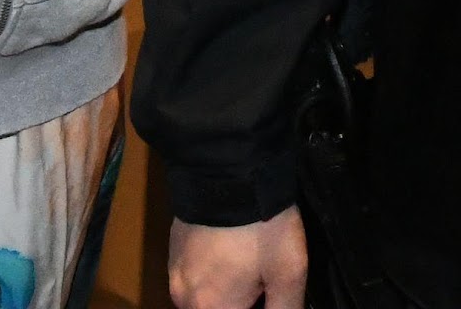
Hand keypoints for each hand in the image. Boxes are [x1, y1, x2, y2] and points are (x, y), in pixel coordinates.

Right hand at [167, 207, 306, 308]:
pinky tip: (231, 253)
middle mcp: (185, 298)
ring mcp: (174, 272)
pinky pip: (194, 278)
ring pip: (205, 299)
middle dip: (241, 302)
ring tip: (248, 267)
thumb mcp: (288, 274)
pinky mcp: (172, 249)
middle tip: (262, 282)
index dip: (256, 306)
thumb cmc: (262, 226)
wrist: (227, 167)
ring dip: (227, 294)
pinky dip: (213, 276)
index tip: (268, 294)